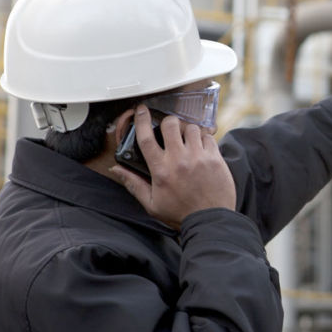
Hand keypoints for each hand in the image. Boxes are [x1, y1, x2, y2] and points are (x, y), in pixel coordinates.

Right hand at [110, 106, 237, 228]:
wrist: (210, 221)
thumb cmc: (180, 214)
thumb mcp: (151, 204)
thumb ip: (133, 184)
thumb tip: (116, 170)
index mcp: (160, 170)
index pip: (146, 137)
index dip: (141, 120)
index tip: (142, 110)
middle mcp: (179, 160)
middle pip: (170, 124)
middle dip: (168, 122)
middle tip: (169, 129)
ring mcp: (198, 157)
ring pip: (191, 127)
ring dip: (187, 130)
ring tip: (187, 140)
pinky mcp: (215, 158)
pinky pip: (209, 136)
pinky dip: (204, 138)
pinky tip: (201, 148)